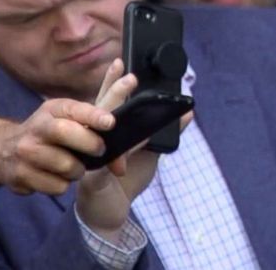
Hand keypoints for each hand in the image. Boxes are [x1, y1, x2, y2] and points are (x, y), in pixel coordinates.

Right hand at [0, 60, 134, 195]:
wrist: (4, 152)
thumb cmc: (52, 134)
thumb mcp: (71, 119)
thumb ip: (102, 123)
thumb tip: (141, 128)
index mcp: (55, 109)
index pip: (75, 108)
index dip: (94, 115)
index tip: (110, 122)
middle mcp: (37, 127)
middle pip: (64, 133)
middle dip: (89, 143)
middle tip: (100, 150)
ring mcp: (25, 151)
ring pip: (65, 165)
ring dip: (78, 170)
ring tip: (75, 166)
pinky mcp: (19, 175)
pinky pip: (56, 186)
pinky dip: (63, 185)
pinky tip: (56, 177)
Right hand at [76, 61, 192, 241]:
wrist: (107, 213)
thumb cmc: (124, 178)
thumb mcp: (148, 152)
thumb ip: (162, 132)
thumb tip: (188, 113)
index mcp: (105, 130)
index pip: (106, 101)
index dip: (111, 82)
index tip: (120, 62)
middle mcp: (91, 139)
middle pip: (100, 112)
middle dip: (114, 95)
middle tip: (129, 80)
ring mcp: (87, 157)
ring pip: (95, 135)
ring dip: (110, 128)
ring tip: (119, 126)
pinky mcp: (90, 179)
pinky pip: (102, 166)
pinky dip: (117, 161)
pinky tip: (119, 164)